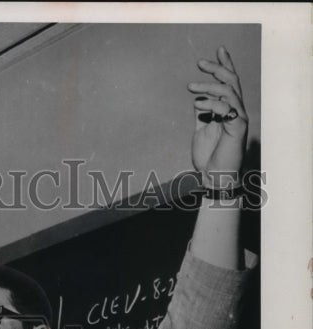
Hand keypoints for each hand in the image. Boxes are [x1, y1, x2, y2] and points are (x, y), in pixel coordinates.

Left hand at [187, 46, 247, 187]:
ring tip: (190, 87)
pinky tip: (197, 104)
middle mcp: (235, 110)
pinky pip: (226, 107)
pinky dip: (211, 102)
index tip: (217, 51)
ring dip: (209, 85)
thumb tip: (198, 98)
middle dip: (217, 68)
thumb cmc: (208, 157)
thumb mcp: (201, 130)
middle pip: (231, 81)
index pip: (228, 82)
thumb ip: (202, 113)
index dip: (225, 65)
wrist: (214, 177)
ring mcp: (238, 117)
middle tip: (200, 63)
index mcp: (227, 109)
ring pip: (228, 90)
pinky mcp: (238, 126)